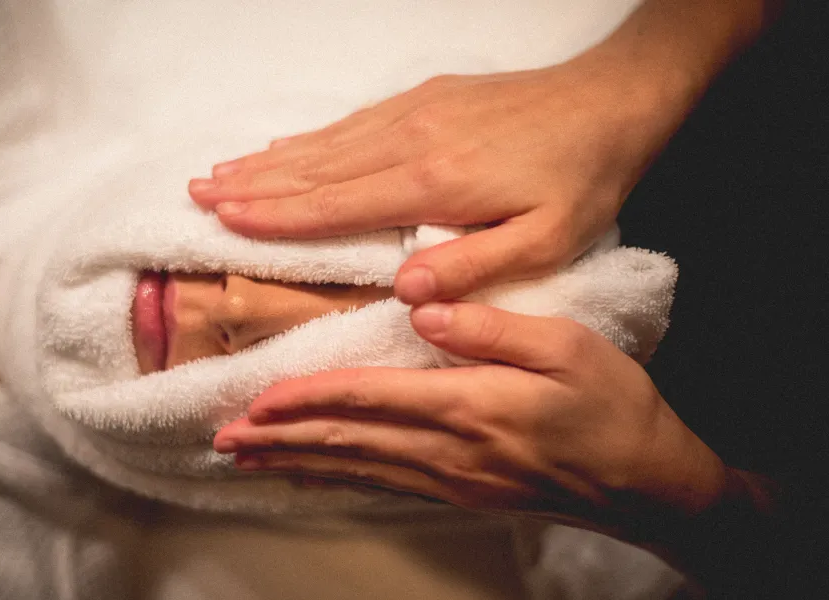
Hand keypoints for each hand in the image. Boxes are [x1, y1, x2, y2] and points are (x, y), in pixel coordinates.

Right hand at [190, 60, 688, 302]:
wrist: (610, 101)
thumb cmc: (579, 179)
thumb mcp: (545, 240)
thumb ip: (474, 268)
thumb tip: (405, 293)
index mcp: (433, 185)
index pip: (335, 205)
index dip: (275, 217)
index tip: (222, 221)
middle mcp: (410, 143)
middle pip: (313, 170)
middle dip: (250, 186)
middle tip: (193, 195)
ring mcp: (413, 114)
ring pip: (324, 143)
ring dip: (267, 161)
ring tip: (218, 172)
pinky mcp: (424, 98)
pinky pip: (350, 122)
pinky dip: (307, 139)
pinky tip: (282, 147)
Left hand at [213, 302, 727, 527]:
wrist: (646, 481)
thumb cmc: (613, 406)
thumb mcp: (570, 348)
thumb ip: (494, 328)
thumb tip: (426, 308)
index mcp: (471, 405)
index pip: (370, 399)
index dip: (309, 400)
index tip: (256, 399)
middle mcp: (450, 450)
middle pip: (348, 442)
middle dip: (281, 439)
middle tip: (224, 439)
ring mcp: (452, 478)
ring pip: (356, 470)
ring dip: (297, 463)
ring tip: (248, 461)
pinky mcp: (460, 491)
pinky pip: (383, 486)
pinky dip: (337, 481)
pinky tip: (310, 478)